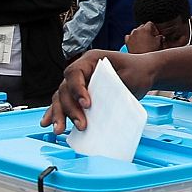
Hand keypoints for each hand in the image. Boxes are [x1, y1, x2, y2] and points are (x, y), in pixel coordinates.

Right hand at [42, 50, 157, 132]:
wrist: (143, 73)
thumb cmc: (137, 71)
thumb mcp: (128, 76)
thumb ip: (113, 88)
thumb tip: (101, 108)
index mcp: (90, 60)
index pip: (74, 74)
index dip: (77, 90)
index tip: (87, 105)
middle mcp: (80, 71)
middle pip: (65, 89)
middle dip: (70, 109)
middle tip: (81, 125)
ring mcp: (78, 83)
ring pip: (61, 98)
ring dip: (58, 114)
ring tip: (59, 130)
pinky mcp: (80, 95)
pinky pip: (64, 103)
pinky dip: (54, 113)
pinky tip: (48, 123)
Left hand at [124, 21, 162, 54]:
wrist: (141, 62)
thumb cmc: (151, 52)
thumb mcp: (159, 44)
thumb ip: (160, 38)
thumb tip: (160, 37)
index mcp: (145, 29)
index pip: (150, 23)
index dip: (154, 29)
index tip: (156, 34)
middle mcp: (137, 31)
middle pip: (142, 26)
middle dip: (147, 31)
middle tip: (151, 38)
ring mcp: (131, 36)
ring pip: (135, 31)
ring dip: (140, 34)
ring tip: (144, 41)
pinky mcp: (127, 42)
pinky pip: (130, 37)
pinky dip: (133, 39)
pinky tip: (137, 44)